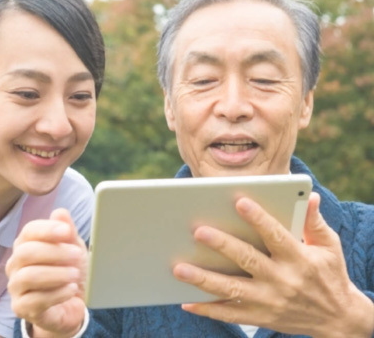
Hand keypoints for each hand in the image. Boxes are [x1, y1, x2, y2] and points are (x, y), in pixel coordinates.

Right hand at [6, 208, 86, 337]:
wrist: (71, 304)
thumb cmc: (69, 271)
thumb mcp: (73, 248)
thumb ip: (67, 232)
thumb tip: (60, 212)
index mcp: (26, 245)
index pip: (29, 232)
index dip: (47, 229)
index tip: (67, 231)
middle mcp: (15, 264)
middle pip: (26, 252)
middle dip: (54, 252)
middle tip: (77, 255)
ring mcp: (16, 287)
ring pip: (28, 276)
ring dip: (56, 274)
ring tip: (76, 275)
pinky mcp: (21, 308)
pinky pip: (35, 300)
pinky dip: (57, 293)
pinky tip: (71, 289)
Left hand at [173, 192, 373, 337]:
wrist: (338, 320)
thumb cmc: (329, 274)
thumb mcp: (329, 247)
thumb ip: (315, 221)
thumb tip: (311, 195)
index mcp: (299, 258)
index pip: (276, 235)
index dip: (258, 218)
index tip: (239, 201)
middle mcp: (283, 280)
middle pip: (247, 259)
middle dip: (222, 245)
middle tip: (198, 231)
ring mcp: (269, 301)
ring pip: (232, 289)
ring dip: (204, 279)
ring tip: (179, 268)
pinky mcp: (261, 317)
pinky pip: (230, 314)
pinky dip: (208, 310)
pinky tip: (186, 302)